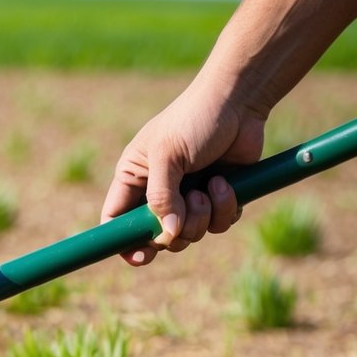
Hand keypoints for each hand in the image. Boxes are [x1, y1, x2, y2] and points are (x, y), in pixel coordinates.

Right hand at [101, 78, 266, 265]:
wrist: (240, 101)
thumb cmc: (195, 119)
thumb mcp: (168, 155)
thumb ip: (161, 196)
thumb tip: (167, 233)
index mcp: (133, 177)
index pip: (116, 220)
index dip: (122, 242)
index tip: (139, 256)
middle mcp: (156, 191)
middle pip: (155, 236)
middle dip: (175, 230)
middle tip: (190, 205)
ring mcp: (187, 196)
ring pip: (189, 235)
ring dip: (203, 217)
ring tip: (212, 186)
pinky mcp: (216, 197)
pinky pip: (217, 225)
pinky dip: (225, 209)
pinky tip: (227, 182)